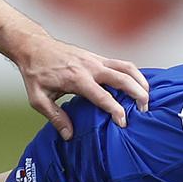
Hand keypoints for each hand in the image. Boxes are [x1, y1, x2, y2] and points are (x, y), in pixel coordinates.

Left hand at [13, 32, 149, 140]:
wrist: (34, 47)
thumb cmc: (36, 73)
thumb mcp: (38, 98)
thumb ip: (55, 116)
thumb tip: (69, 134)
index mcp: (77, 79)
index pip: (103, 96)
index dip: (116, 110)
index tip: (123, 123)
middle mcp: (91, 67)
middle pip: (123, 79)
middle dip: (138, 94)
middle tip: (145, 109)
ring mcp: (97, 60)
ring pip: (127, 67)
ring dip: (141, 81)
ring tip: (147, 97)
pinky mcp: (98, 57)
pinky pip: (122, 63)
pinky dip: (134, 73)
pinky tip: (139, 84)